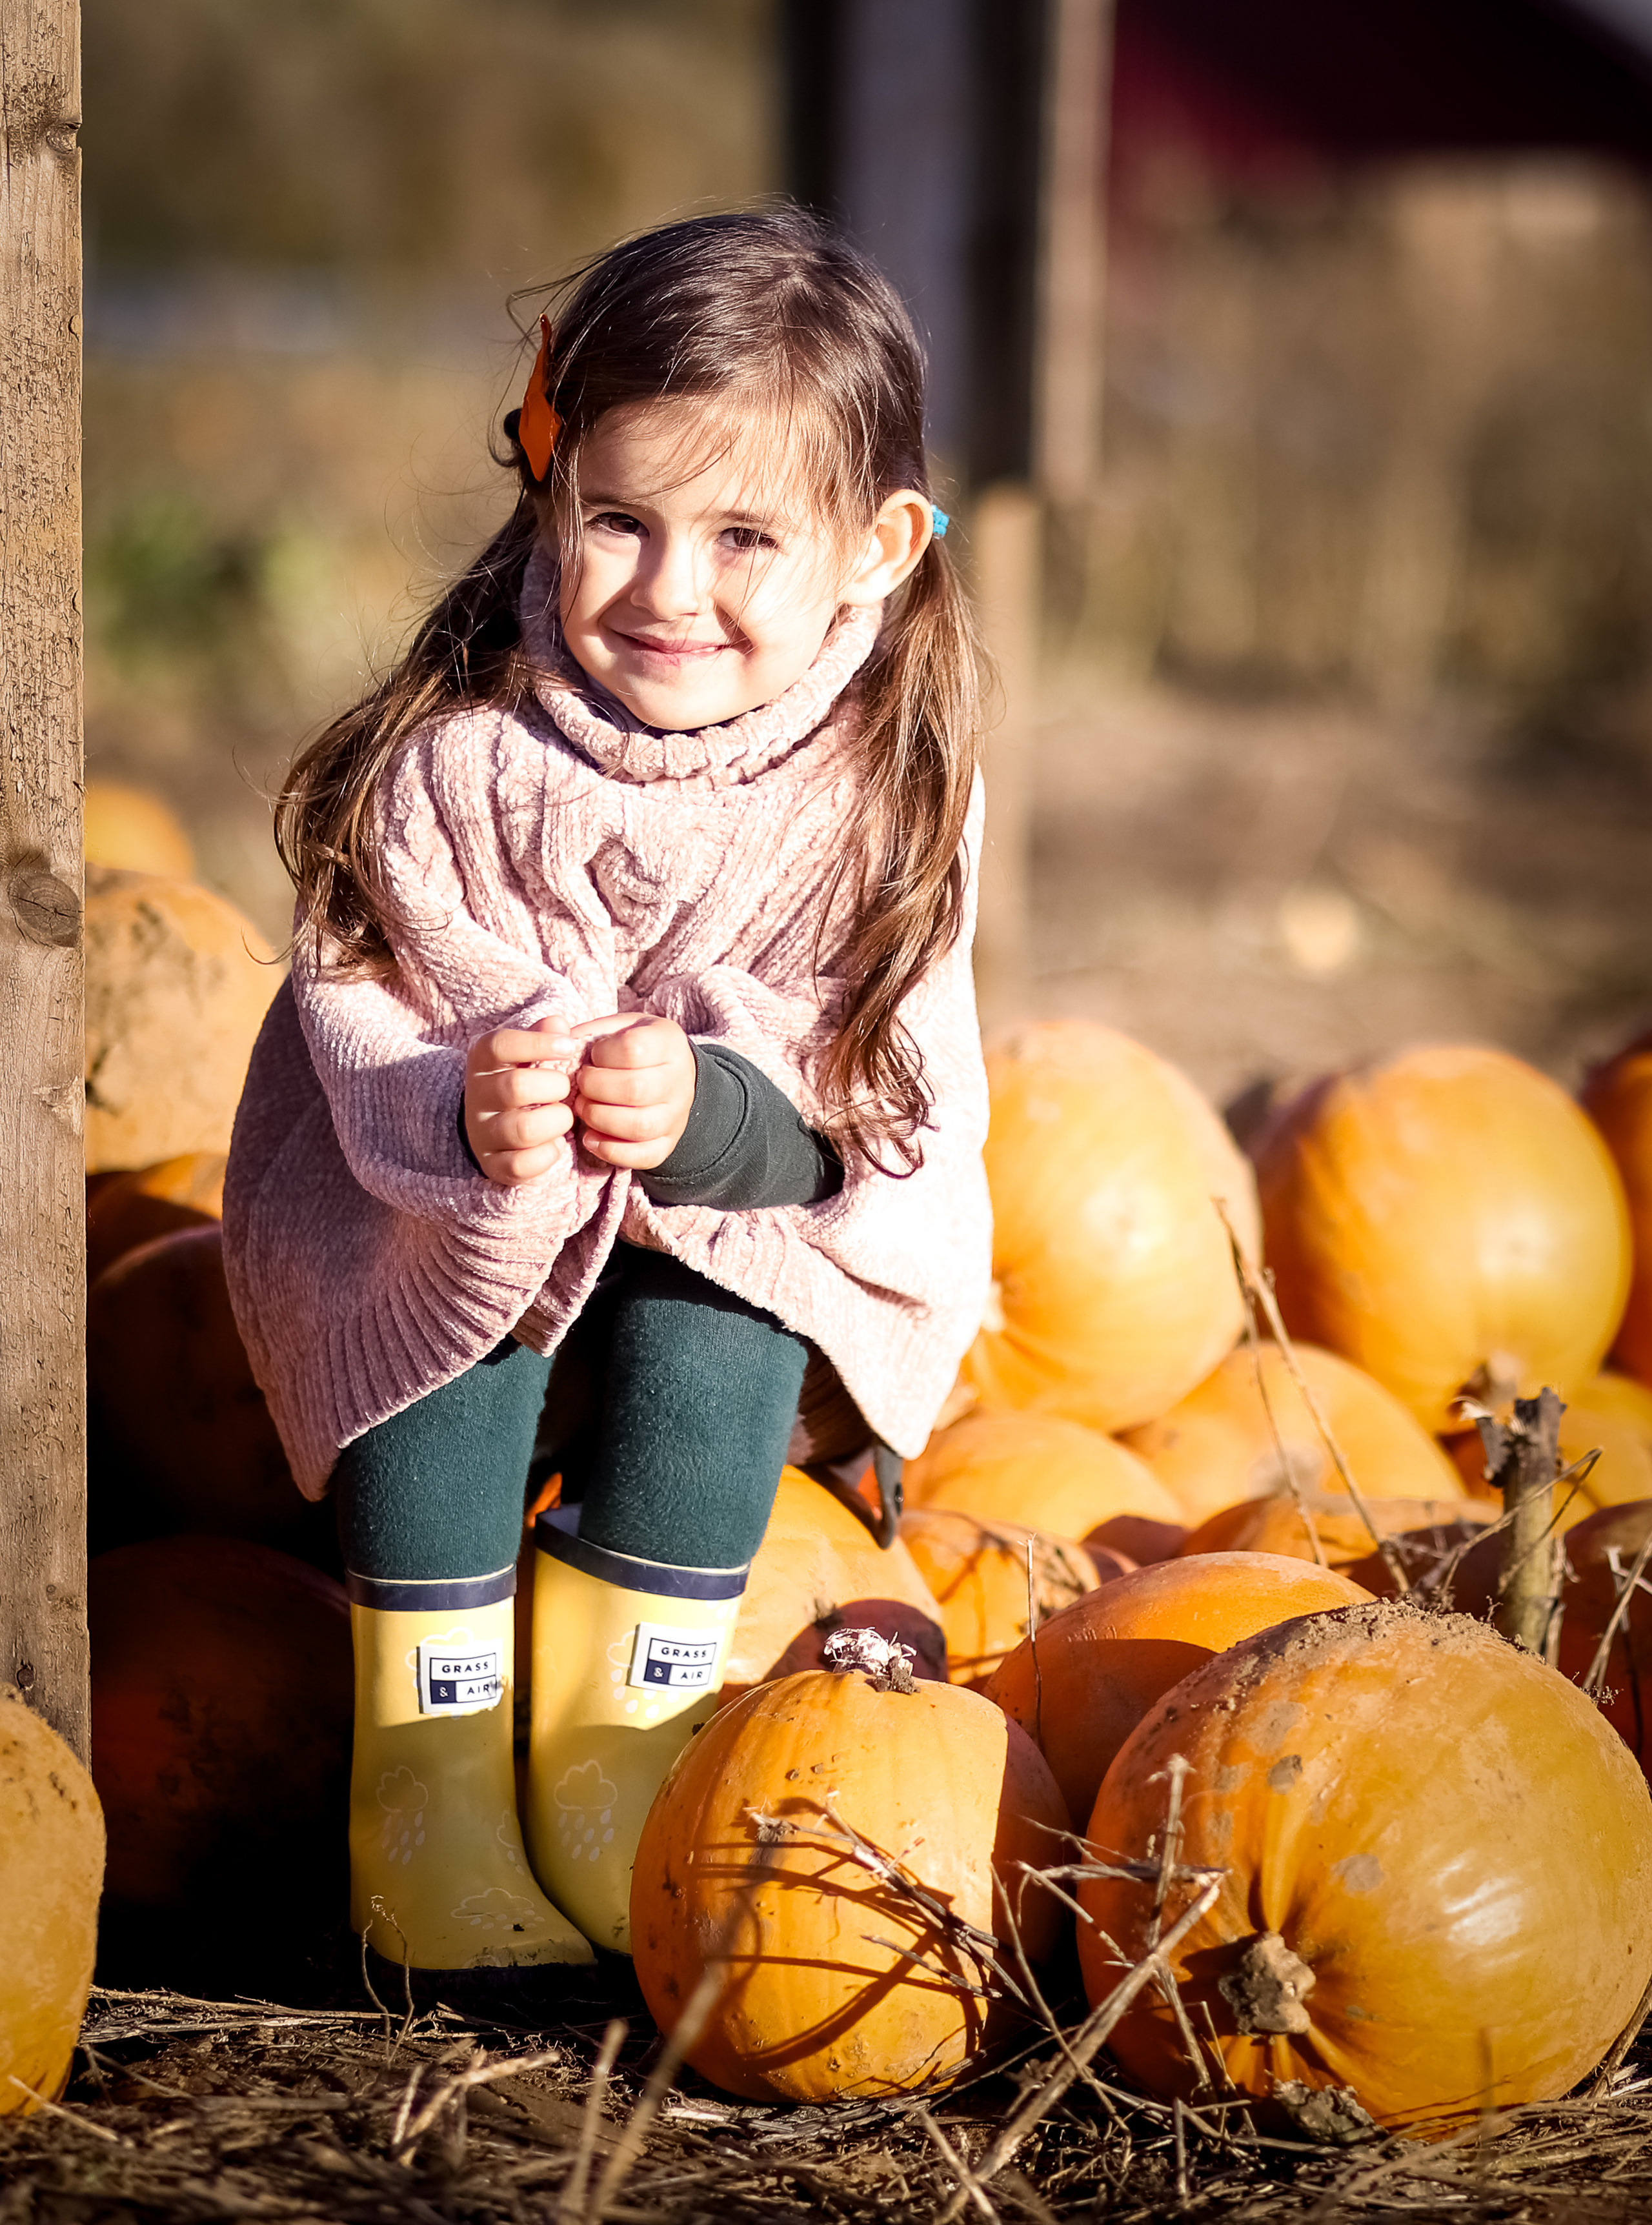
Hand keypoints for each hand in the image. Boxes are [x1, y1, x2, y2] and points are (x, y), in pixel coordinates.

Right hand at [463, 1017, 577, 1184]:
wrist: (490, 1125)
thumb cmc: (521, 1080)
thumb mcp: (527, 1053)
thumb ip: (543, 1035)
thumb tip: (558, 1023)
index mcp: (483, 1061)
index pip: (500, 1044)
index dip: (538, 1043)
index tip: (568, 1046)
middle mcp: (477, 1096)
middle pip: (516, 1087)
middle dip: (555, 1087)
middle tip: (566, 1089)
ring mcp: (483, 1133)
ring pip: (523, 1129)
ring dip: (557, 1122)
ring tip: (563, 1117)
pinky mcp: (493, 1165)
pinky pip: (522, 1165)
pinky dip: (548, 1155)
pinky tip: (554, 1143)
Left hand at [569, 1013, 696, 1169]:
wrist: (671, 1073)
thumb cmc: (634, 1048)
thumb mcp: (617, 1028)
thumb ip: (588, 1032)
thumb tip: (558, 1041)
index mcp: (667, 1042)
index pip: (633, 1049)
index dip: (602, 1054)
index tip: (593, 1056)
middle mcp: (679, 1079)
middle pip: (635, 1089)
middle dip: (595, 1089)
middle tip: (582, 1086)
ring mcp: (677, 1115)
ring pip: (640, 1126)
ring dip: (600, 1119)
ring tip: (584, 1110)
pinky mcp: (669, 1142)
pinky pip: (645, 1155)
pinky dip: (612, 1151)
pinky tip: (591, 1138)